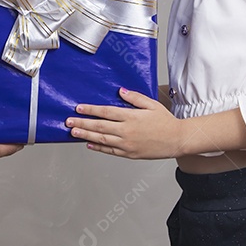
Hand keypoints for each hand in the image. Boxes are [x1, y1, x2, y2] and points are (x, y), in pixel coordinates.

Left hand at [67, 88, 184, 158]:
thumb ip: (135, 98)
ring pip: (102, 139)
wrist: (177, 140)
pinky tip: (89, 144)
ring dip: (85, 136)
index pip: (105, 112)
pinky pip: (110, 151)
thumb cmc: (165, 121)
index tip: (78, 108)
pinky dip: (98, 148)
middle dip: (82, 123)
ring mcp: (127, 144)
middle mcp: (127, 131)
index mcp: (131, 117)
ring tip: (73, 132)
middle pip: (99, 126)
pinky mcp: (129, 154)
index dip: (90, 110)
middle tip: (68, 122)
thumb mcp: (151, 104)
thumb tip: (121, 91)